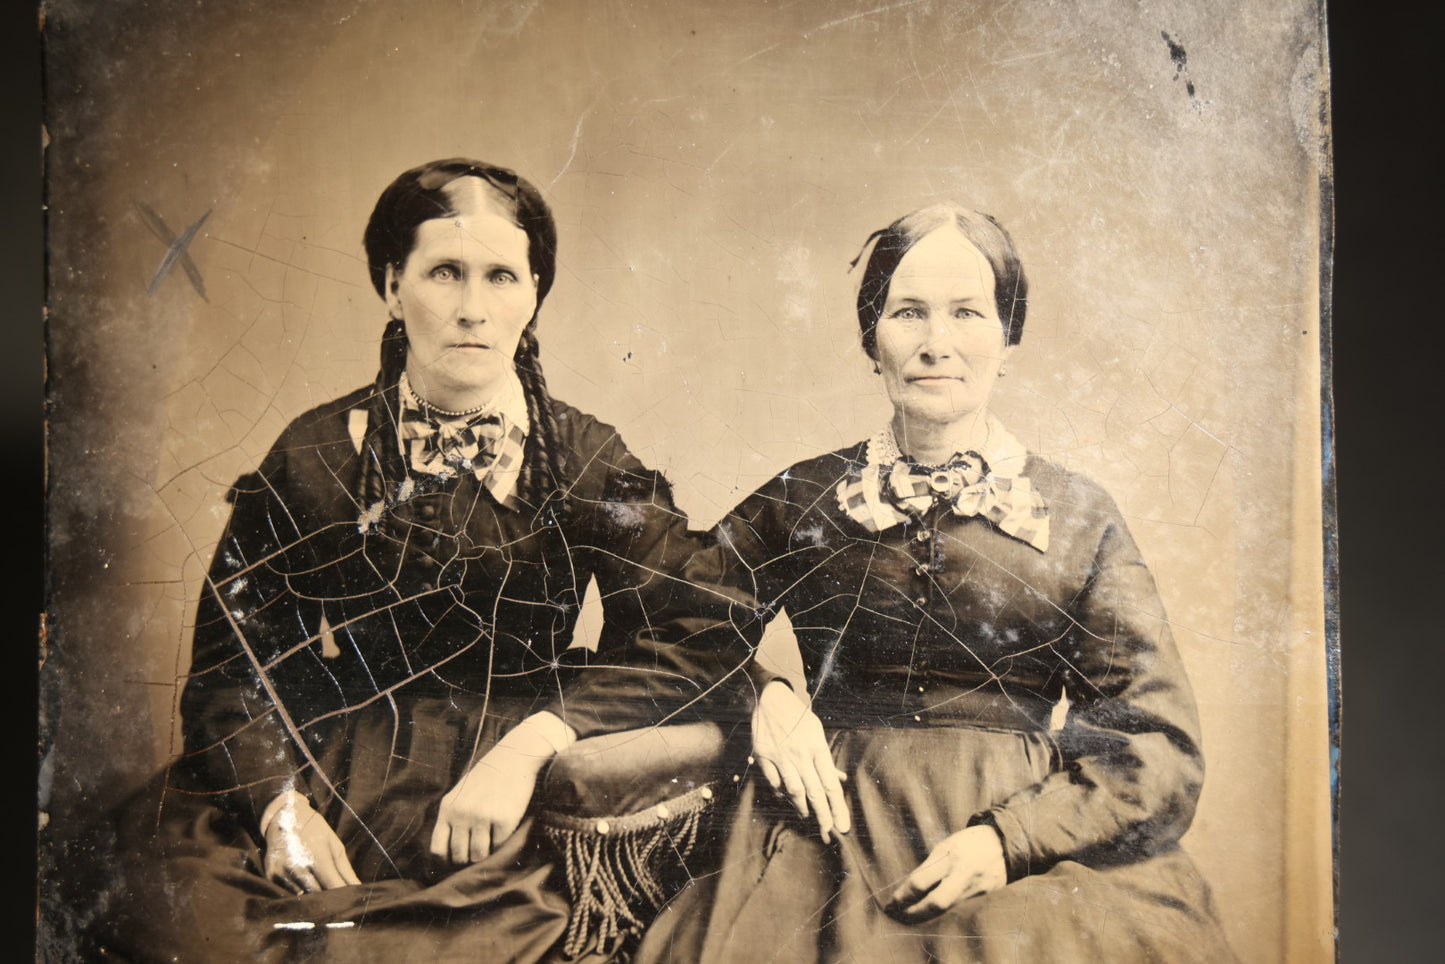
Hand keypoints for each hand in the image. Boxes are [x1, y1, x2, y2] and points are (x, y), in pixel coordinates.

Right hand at [262, 793, 360, 893]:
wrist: (282, 816)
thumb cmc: (314, 830)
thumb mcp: (334, 844)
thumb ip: (345, 870)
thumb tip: (358, 889)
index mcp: (317, 857)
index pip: (333, 887)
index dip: (343, 898)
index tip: (351, 903)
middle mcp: (297, 867)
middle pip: (318, 897)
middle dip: (329, 902)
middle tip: (339, 905)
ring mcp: (281, 873)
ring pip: (302, 899)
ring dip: (313, 901)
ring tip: (322, 900)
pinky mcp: (270, 877)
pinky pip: (287, 894)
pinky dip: (297, 896)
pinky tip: (304, 891)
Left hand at [429, 711, 576, 864]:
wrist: (514, 758)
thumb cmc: (487, 777)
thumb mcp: (461, 794)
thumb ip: (453, 818)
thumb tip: (451, 853)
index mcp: (448, 808)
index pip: (438, 849)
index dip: (447, 860)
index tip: (457, 860)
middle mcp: (462, 814)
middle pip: (459, 856)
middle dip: (469, 858)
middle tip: (478, 851)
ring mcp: (483, 817)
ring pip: (479, 855)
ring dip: (486, 855)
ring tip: (491, 843)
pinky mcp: (504, 819)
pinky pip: (499, 846)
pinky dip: (502, 843)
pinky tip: (504, 830)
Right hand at [751, 679, 850, 841]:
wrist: (771, 698)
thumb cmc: (798, 717)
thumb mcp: (817, 732)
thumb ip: (825, 759)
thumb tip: (839, 779)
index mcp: (817, 746)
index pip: (830, 784)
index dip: (837, 807)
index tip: (842, 826)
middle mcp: (799, 753)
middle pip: (814, 792)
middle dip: (823, 816)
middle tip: (828, 833)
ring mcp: (780, 755)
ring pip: (794, 790)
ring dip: (803, 808)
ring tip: (809, 817)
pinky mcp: (763, 755)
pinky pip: (773, 781)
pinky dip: (781, 792)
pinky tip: (787, 798)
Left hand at [886, 825, 1006, 921]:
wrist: (1004, 844)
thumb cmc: (969, 842)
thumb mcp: (947, 846)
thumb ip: (931, 867)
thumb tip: (910, 888)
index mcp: (950, 856)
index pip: (920, 881)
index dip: (903, 895)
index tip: (890, 903)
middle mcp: (962, 874)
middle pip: (935, 902)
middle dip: (914, 913)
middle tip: (898, 915)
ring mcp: (974, 888)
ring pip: (946, 910)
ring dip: (925, 916)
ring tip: (910, 917)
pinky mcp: (982, 897)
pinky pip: (957, 910)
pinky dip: (942, 914)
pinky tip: (931, 916)